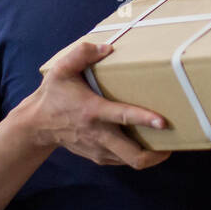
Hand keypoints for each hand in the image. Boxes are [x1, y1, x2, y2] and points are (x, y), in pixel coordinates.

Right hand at [17, 39, 171, 168]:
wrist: (37, 126)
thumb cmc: (54, 94)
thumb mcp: (61, 69)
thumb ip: (82, 53)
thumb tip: (107, 48)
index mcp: (93, 111)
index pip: (122, 117)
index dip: (144, 119)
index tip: (163, 122)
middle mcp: (98, 134)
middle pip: (133, 155)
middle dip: (156, 154)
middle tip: (174, 142)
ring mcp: (99, 149)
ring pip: (131, 162)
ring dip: (151, 156)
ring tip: (166, 144)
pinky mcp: (98, 157)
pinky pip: (123, 161)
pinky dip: (137, 156)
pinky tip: (146, 144)